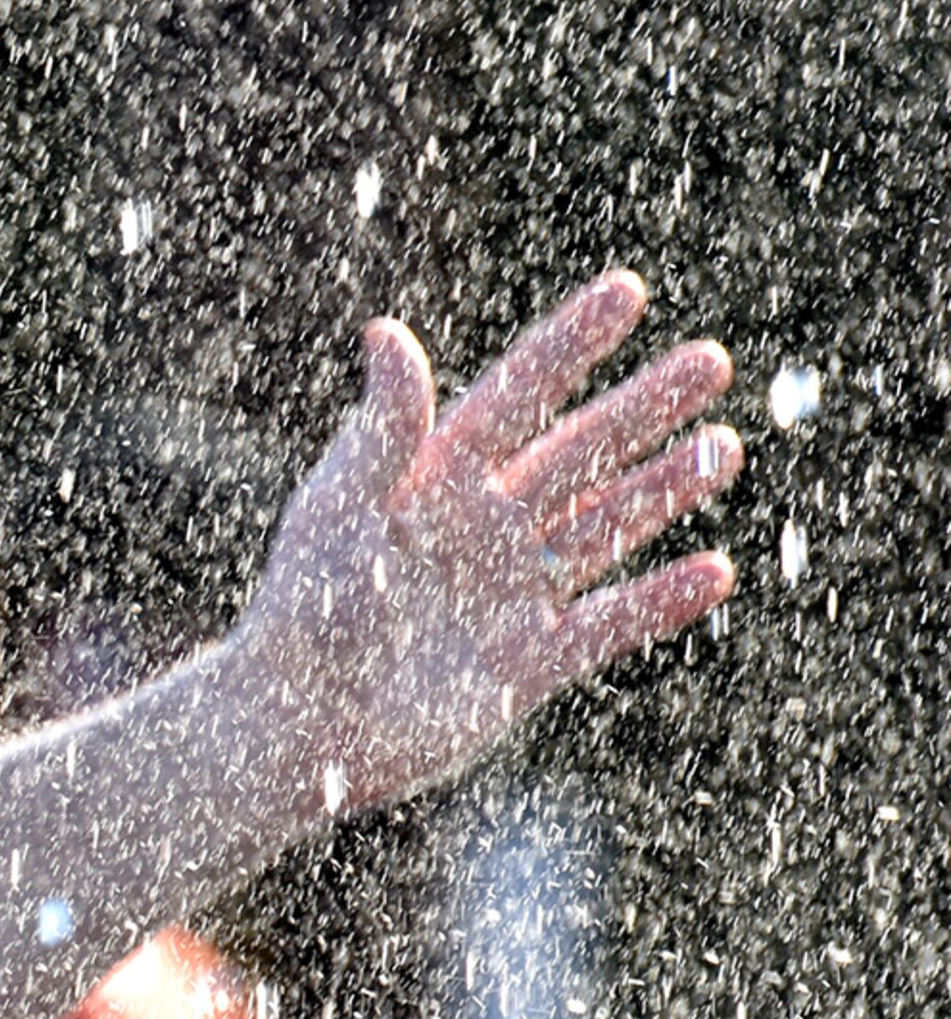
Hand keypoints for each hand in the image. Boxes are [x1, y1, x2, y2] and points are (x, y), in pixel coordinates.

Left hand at [221, 271, 742, 815]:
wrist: (295, 729)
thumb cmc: (301, 611)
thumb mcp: (339, 509)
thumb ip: (381, 429)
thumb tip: (387, 329)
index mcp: (437, 479)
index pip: (517, 396)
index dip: (570, 344)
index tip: (630, 290)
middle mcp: (485, 528)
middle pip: (581, 453)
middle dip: (645, 408)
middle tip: (712, 362)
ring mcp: (513, 593)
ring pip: (606, 526)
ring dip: (665, 489)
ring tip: (723, 448)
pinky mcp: (531, 663)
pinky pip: (611, 623)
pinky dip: (663, 600)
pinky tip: (715, 570)